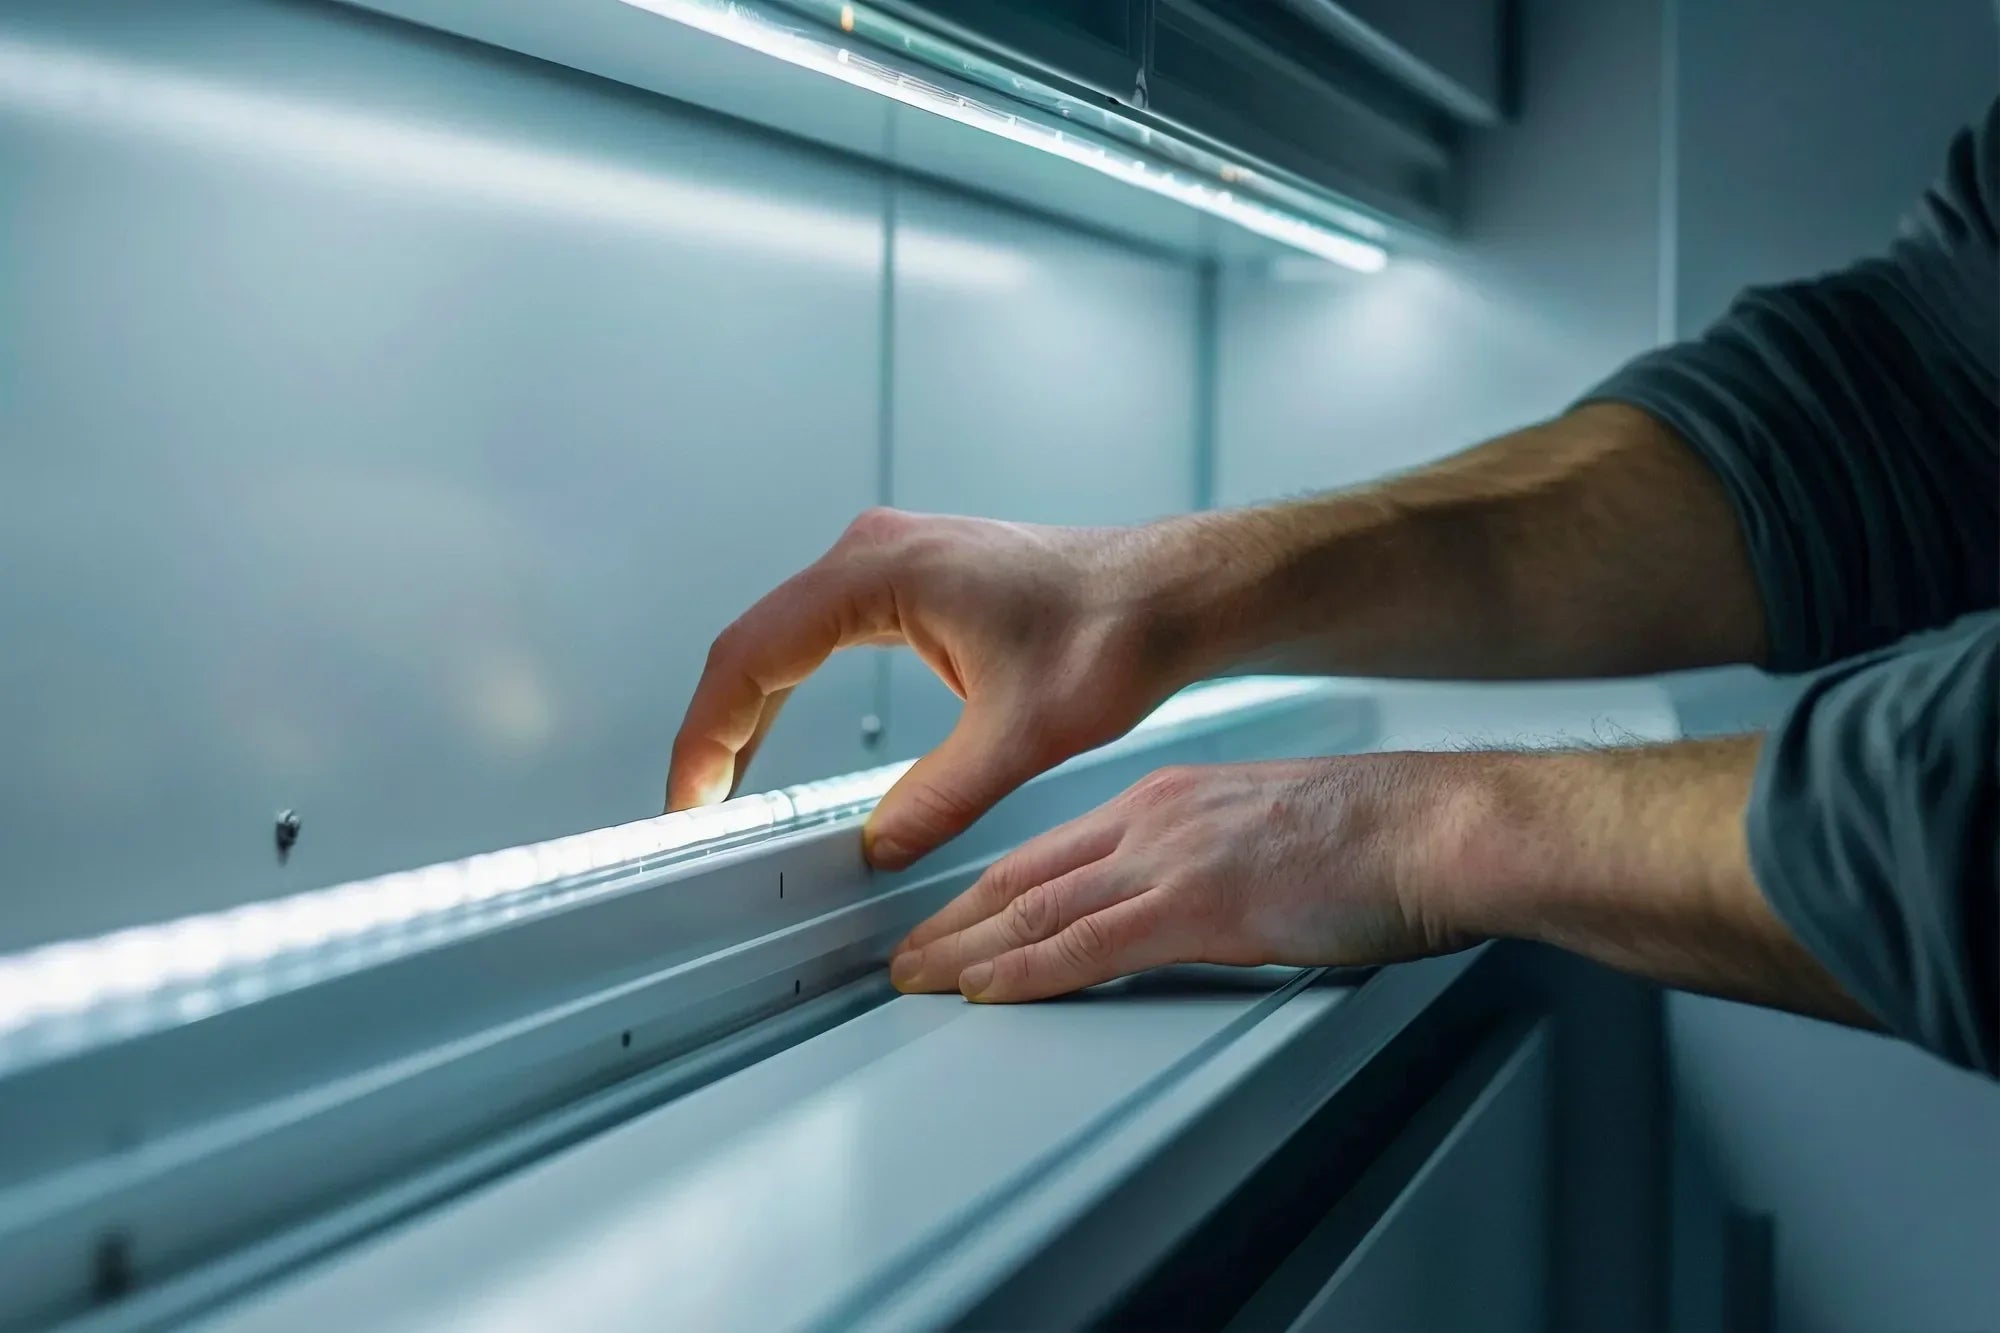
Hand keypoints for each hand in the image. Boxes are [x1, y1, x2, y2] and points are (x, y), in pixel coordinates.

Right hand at [668, 508, 1217, 868]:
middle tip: (693, 812)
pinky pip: (816, 636)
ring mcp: (885, 561)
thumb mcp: (1022, 735)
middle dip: (714, 731)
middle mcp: (871, 552)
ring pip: (778, 640)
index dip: (708, 735)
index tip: (690, 800)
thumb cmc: (1113, 631)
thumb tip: (876, 850)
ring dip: (744, 713)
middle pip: (752, 646)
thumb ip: (940, 797)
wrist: (1167, 593)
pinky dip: (784, 692)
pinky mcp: (905, 581)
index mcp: (879, 570)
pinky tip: (772, 743)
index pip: (753, 656)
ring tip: (718, 791)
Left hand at [887, 755, 1471, 1001]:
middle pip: (1026, 876)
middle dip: (955, 922)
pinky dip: (1030, 969)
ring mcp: (1172, 857)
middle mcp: (1154, 817)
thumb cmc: (1378, 836)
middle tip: (904, 959)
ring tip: (918, 981)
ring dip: (968, 950)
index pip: (1051, 850)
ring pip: (1040, 908)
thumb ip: (1212, 865)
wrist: (1434, 826)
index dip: (987, 891)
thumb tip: (1191, 907)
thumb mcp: (1267, 836)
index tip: (949, 920)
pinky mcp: (1200, 903)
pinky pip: (1091, 943)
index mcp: (1169, 798)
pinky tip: (991, 988)